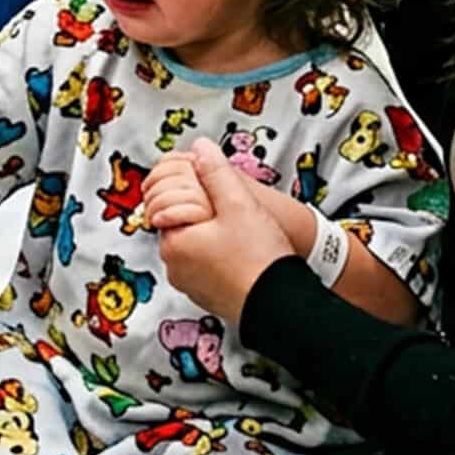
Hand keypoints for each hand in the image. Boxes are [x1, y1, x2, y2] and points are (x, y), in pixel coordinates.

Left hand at [151, 139, 296, 326]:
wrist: (284, 307)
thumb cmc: (259, 260)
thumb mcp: (239, 203)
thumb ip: (216, 171)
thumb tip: (201, 148)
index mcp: (173, 243)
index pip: (170, 203)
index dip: (195, 192)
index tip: (218, 195)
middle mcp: (175, 268)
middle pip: (183, 224)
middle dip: (203, 213)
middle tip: (233, 213)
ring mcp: (191, 286)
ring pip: (196, 246)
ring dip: (212, 236)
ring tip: (242, 234)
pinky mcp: (209, 298)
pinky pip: (208, 268)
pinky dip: (220, 258)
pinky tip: (243, 254)